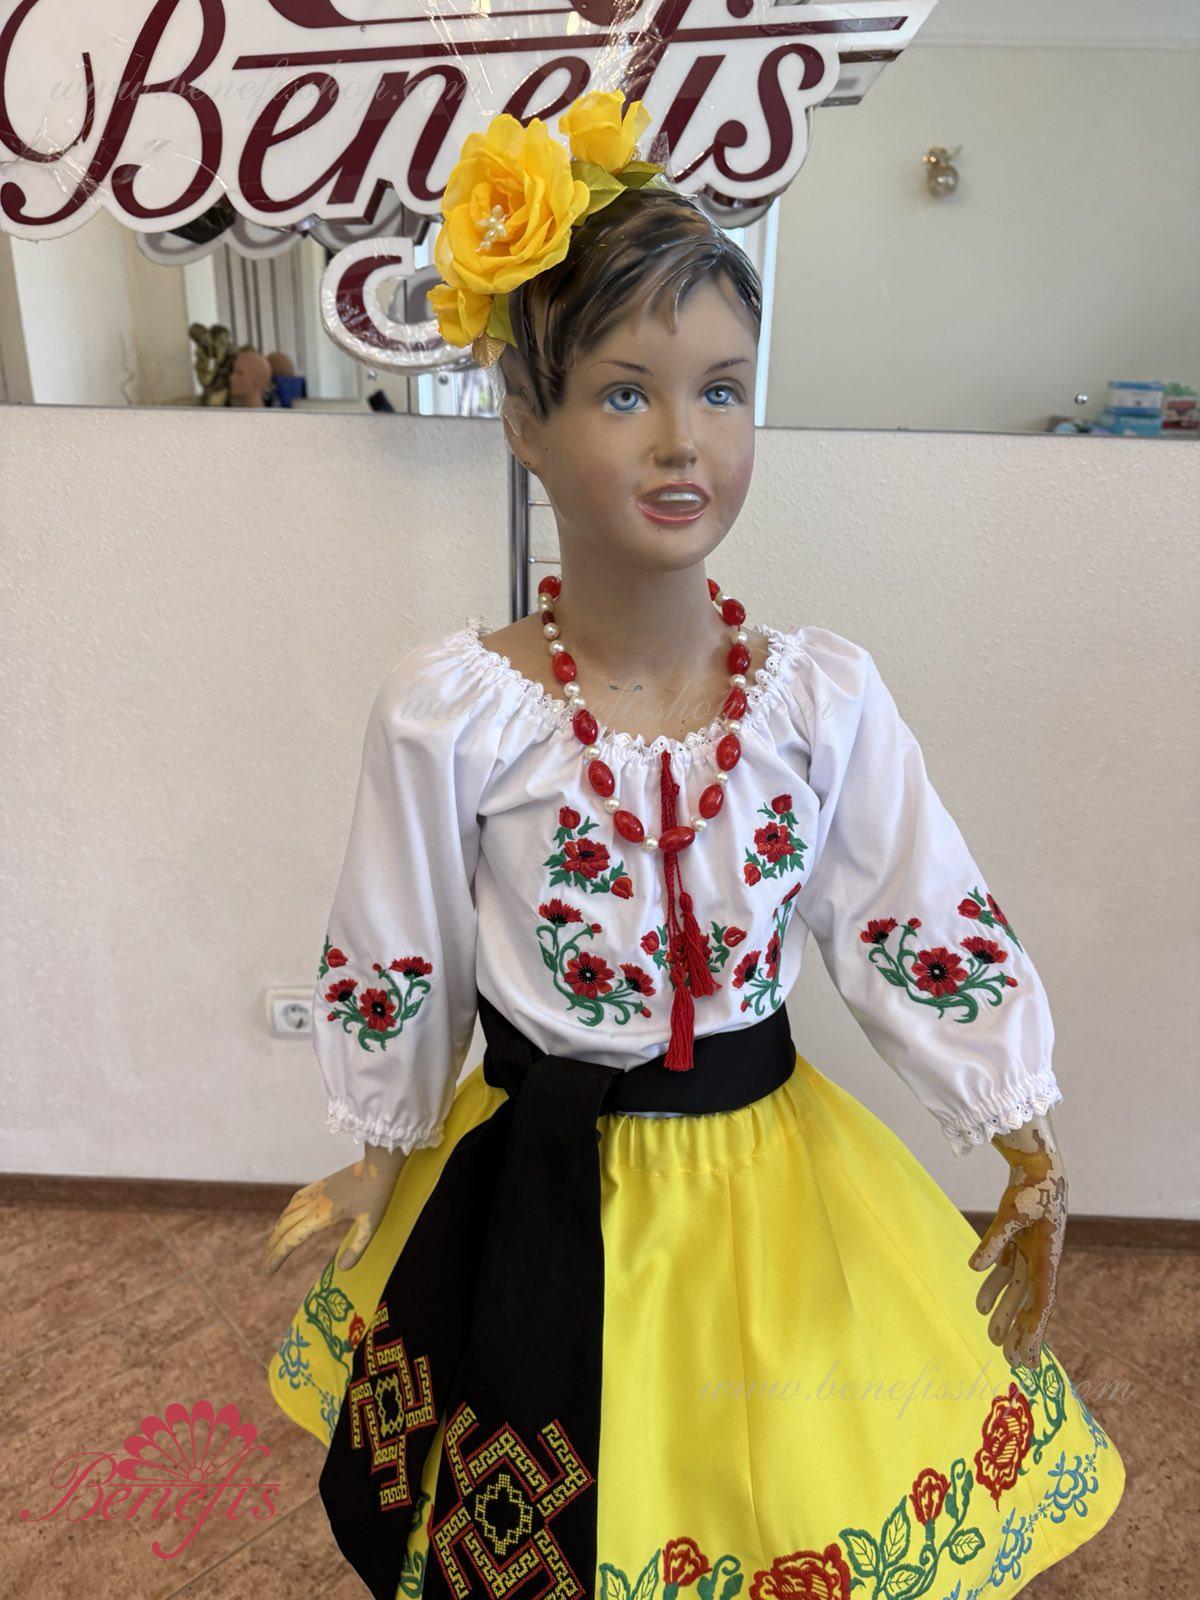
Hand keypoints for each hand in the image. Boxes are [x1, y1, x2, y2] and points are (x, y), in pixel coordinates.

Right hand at [261, 1144, 406, 1277]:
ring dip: (276, 1232)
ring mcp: (316, 1193)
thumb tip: (343, 1268)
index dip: (277, 1256)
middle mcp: (314, 1204)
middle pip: (283, 1228)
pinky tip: (285, 1218)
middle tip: (264, 1267)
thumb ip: (357, 1248)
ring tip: (272, 1247)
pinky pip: (296, 1200)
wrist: (379, 1164)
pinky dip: (286, 1213)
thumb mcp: (371, 1225)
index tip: (266, 1271)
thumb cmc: (377, 1194)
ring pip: (287, 1214)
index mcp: (323, 1216)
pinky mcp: (321, 1185)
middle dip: (272, 1249)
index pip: (292, 1240)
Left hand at [967, 1110, 1066, 1369]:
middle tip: (1011, 1361)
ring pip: (1016, 1291)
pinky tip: (981, 1305)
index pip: (1041, 1302)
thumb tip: (974, 1268)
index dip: (1034, 1330)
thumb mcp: (1013, 1212)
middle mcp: (1041, 1261)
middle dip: (1020, 1332)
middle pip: (1029, 1303)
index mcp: (1047, 1258)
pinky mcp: (1018, 1243)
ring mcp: (1030, 1253)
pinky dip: (993, 1287)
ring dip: (1006, 1313)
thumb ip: (994, 1240)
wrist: (1039, 1166)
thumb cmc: (1032, 1188)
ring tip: (993, 1338)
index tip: (1029, 1355)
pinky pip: (1005, 1271)